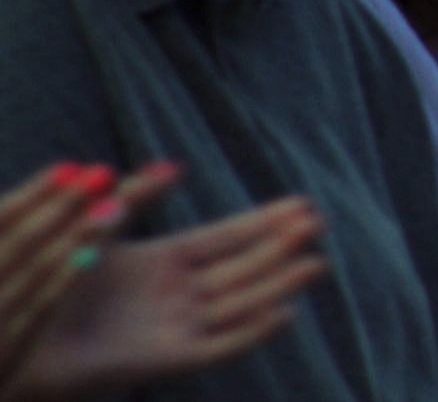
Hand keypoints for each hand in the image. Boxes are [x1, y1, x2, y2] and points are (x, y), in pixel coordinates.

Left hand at [6, 195, 327, 400]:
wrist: (13, 342)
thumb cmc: (47, 288)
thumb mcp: (93, 229)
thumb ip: (132, 198)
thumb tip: (174, 165)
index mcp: (163, 263)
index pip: (227, 238)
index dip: (263, 222)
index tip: (302, 204)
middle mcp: (176, 295)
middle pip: (241, 269)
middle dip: (280, 247)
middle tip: (318, 223)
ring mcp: (172, 328)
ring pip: (239, 304)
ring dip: (278, 286)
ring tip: (315, 264)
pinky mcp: (161, 362)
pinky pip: (216, 349)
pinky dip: (250, 334)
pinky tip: (282, 314)